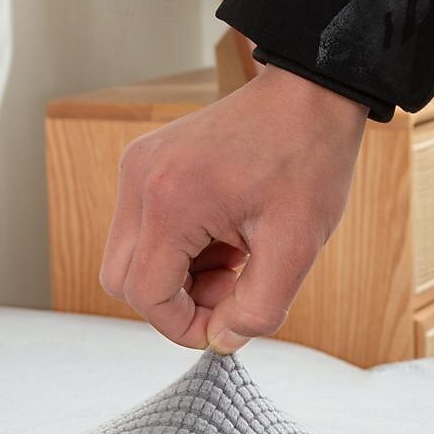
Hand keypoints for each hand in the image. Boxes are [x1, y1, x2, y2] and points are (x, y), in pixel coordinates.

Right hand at [99, 65, 367, 353]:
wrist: (309, 94)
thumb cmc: (308, 160)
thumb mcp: (296, 248)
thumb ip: (256, 310)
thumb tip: (220, 340)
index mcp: (169, 201)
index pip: (146, 295)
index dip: (182, 327)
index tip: (223, 328)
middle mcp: (139, 181)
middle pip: (123, 280)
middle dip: (174, 303)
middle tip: (229, 291)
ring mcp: (136, 168)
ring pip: (131, 258)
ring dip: (178, 277)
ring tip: (234, 258)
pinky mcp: (145, 165)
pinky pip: (143, 231)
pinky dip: (179, 251)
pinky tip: (223, 237)